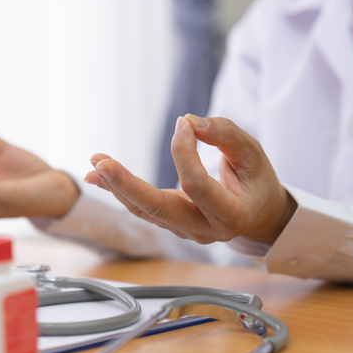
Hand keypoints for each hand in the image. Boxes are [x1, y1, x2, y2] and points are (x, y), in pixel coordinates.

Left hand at [83, 114, 296, 244]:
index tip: (183, 125)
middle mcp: (204, 230)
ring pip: (145, 211)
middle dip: (127, 186)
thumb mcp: (253, 153)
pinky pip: (142, 208)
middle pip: (158, 210)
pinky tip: (98, 175)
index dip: (185, 153)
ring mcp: (184, 230)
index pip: (198, 186)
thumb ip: (225, 135)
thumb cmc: (257, 182)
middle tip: (102, 164)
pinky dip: (119, 190)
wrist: (258, 215)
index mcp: (232, 215)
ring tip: (95, 162)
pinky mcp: (170, 223)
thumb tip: (189, 121)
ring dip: (116, 186)